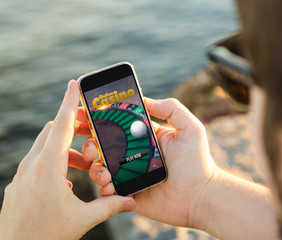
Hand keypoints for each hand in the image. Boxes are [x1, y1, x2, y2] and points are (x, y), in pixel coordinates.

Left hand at [0, 80, 134, 239]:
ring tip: (85, 163)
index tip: (75, 83)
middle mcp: (32, 165)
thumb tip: (132, 201)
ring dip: (66, 147)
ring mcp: (22, 174)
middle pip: (54, 131)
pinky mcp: (18, 183)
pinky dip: (55, 159)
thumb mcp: (82, 220)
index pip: (61, 125)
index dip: (70, 102)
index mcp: (48, 168)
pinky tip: (67, 180)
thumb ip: (109, 206)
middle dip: (75, 126)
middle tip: (93, 131)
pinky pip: (38, 160)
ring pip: (45, 145)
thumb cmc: (45, 235)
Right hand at [89, 98, 215, 227]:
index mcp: (144, 137)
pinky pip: (107, 190)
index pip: (117, 124)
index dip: (98, 118)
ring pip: (100, 167)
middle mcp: (133, 154)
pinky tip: (109, 186)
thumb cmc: (198, 162)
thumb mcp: (190, 128)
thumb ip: (171, 109)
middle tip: (87, 145)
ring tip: (103, 171)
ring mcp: (129, 174)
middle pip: (102, 145)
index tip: (83, 112)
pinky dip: (102, 187)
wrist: (200, 197)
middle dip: (88, 142)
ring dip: (94, 167)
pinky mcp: (128, 193)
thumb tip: (145, 100)